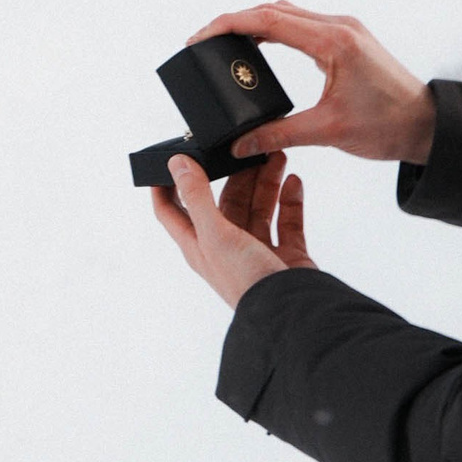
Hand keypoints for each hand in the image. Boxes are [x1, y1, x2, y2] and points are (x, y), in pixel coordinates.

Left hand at [150, 151, 313, 309]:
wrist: (295, 313)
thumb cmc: (247, 281)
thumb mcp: (215, 234)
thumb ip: (197, 197)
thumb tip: (177, 164)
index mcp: (199, 244)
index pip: (171, 211)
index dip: (166, 185)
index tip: (171, 157)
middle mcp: (225, 247)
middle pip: (225, 201)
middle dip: (235, 174)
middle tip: (248, 148)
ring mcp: (256, 251)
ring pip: (258, 207)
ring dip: (266, 182)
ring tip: (277, 156)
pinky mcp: (286, 254)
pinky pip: (287, 221)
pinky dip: (290, 200)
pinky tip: (294, 182)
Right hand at [188, 1, 435, 164]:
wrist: (430, 127)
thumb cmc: (390, 127)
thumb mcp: (328, 132)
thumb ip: (279, 135)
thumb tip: (240, 144)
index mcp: (333, 41)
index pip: (267, 20)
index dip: (227, 26)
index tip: (199, 38)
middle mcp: (338, 26)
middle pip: (272, 9)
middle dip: (233, 22)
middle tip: (203, 43)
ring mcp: (345, 28)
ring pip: (286, 12)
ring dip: (253, 22)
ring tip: (225, 43)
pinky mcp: (348, 37)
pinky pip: (301, 22)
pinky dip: (274, 29)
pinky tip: (259, 46)